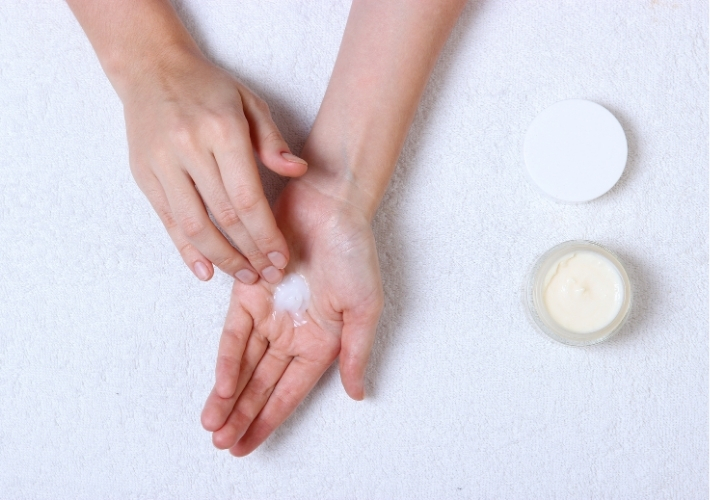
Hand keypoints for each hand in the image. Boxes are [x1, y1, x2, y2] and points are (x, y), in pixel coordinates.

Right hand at [124, 47, 307, 283]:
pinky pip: (167, 221)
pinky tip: (206, 270)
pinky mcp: (144, 175)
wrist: (151, 68)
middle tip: (269, 275)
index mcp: (222, 129)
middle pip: (225, 216)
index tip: (282, 257)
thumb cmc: (208, 87)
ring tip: (245, 276)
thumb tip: (298, 170)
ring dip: (222, 258)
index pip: (248, 197)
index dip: (266, 234)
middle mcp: (189, 148)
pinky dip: (186, 249)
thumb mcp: (249, 102)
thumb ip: (273, 140)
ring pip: (194, 225)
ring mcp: (162, 164)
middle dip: (250, 251)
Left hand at [200, 178, 383, 455]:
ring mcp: (269, 314)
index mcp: (321, 341)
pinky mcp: (248, 291)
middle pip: (262, 384)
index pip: (290, 391)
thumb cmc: (353, 253)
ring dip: (229, 395)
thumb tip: (357, 394)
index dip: (268, 419)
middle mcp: (292, 333)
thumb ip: (356, 351)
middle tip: (221, 444)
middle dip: (242, 415)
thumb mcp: (365, 308)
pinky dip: (227, 359)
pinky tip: (219, 385)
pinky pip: (234, 333)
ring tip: (213, 425)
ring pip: (245, 365)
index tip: (245, 445)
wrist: (329, 204)